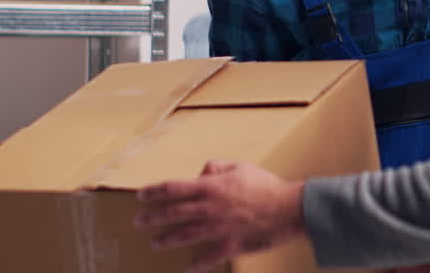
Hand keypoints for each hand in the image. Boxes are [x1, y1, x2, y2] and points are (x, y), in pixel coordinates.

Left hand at [135, 160, 306, 272]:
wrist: (289, 209)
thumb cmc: (267, 186)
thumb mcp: (242, 167)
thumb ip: (219, 166)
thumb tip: (203, 170)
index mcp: (211, 187)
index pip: (174, 188)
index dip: (154, 192)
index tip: (141, 195)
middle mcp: (209, 209)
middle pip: (173, 213)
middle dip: (153, 217)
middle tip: (139, 221)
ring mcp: (218, 229)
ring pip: (184, 236)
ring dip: (167, 239)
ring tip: (156, 242)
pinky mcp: (229, 245)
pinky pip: (208, 258)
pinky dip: (196, 265)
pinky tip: (187, 268)